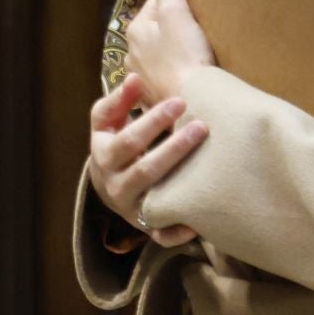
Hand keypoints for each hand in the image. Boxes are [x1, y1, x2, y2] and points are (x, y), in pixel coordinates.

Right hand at [88, 75, 207, 248]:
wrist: (106, 184)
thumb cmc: (113, 144)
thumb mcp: (107, 122)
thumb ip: (119, 100)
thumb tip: (135, 78)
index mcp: (104, 157)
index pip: (127, 140)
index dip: (152, 121)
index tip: (179, 101)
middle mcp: (115, 187)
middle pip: (146, 169)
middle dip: (175, 147)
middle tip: (202, 126)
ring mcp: (131, 210)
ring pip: (158, 199)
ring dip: (183, 179)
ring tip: (209, 161)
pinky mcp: (146, 227)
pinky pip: (162, 236)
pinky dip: (179, 231)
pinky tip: (199, 220)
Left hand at [126, 0, 215, 107]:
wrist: (194, 102)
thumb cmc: (186, 54)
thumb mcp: (176, 10)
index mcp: (135, 30)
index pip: (157, 6)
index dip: (178, 7)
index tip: (195, 17)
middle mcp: (131, 54)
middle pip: (157, 32)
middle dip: (175, 32)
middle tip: (199, 39)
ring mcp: (141, 78)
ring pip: (160, 57)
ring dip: (175, 57)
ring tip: (196, 61)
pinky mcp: (154, 98)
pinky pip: (165, 81)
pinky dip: (175, 78)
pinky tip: (190, 81)